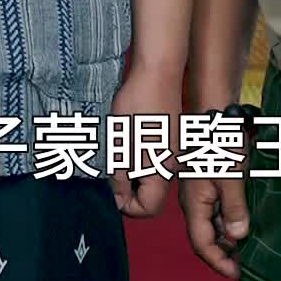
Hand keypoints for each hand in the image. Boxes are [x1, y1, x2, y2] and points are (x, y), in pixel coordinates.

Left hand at [107, 65, 181, 219]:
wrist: (158, 71)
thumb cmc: (140, 105)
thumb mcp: (121, 146)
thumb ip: (120, 178)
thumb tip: (118, 200)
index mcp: (162, 172)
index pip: (147, 208)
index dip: (125, 205)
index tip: (110, 189)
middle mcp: (171, 165)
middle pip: (149, 193)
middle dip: (126, 186)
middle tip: (109, 168)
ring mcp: (171, 150)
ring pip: (148, 174)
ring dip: (129, 169)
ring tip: (115, 150)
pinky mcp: (167, 137)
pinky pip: (151, 157)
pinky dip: (135, 155)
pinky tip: (125, 137)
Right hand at [179, 116, 250, 279]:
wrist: (217, 113)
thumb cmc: (221, 142)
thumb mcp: (230, 176)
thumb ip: (234, 208)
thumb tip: (238, 237)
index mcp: (195, 203)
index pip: (202, 244)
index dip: (219, 262)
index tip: (238, 275)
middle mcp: (197, 202)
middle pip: (208, 238)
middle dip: (227, 255)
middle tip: (250, 266)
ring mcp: (205, 193)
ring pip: (216, 225)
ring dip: (232, 239)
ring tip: (253, 250)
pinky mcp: (215, 184)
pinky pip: (222, 211)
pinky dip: (234, 222)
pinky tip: (251, 225)